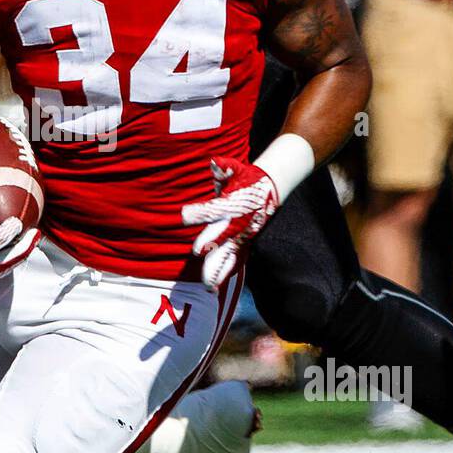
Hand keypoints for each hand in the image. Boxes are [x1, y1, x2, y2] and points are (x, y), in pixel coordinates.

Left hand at [182, 157, 278, 289]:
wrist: (269, 191)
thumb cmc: (246, 179)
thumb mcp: (237, 170)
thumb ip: (225, 168)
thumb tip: (215, 162)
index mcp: (236, 204)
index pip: (217, 208)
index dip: (201, 212)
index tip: (183, 215)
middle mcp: (240, 223)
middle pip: (225, 235)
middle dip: (212, 244)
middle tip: (197, 251)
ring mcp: (243, 237)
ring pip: (230, 255)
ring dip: (219, 269)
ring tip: (208, 285)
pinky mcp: (243, 245)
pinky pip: (234, 262)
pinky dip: (224, 274)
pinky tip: (213, 289)